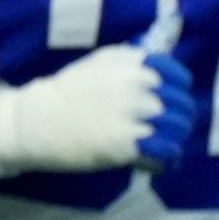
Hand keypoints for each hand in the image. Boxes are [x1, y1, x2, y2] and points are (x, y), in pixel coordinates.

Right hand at [0, 45, 196, 174]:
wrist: (36, 121)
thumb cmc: (67, 92)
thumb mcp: (99, 62)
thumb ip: (131, 60)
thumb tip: (160, 65)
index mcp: (133, 64)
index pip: (179, 77)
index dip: (178, 92)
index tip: (169, 101)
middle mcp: (139, 86)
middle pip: (182, 106)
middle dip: (178, 119)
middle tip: (165, 130)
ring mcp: (135, 115)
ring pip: (178, 130)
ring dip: (174, 139)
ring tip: (161, 145)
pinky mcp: (129, 143)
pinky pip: (166, 152)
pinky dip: (166, 157)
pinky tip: (155, 159)